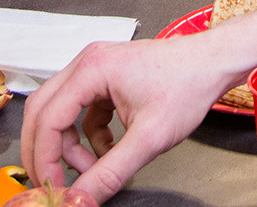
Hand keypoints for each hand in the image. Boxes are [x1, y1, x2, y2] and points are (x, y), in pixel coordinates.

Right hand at [21, 34, 242, 200]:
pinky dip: (89, 136)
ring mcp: (96, 69)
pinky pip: (82, 111)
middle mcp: (87, 63)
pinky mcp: (107, 79)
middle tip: (52, 181)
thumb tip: (82, 196)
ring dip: (70, 145)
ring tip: (94, 167)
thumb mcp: (148, 139)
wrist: (212, 64)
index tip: (51, 184)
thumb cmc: (188, 86)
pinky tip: (110, 150)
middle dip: (45, 151)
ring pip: (61, 113)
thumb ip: (111, 172)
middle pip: (44, 112)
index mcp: (91, 70)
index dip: (44, 158)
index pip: (48, 120)